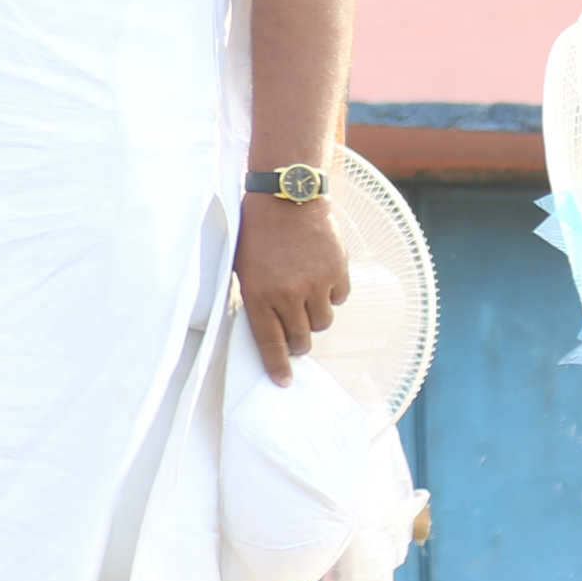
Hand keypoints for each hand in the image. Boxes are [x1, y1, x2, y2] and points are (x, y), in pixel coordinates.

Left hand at [233, 191, 349, 383]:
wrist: (286, 198)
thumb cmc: (257, 233)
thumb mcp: (242, 267)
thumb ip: (256, 298)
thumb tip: (269, 331)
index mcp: (258, 294)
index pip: (270, 342)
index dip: (278, 365)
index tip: (284, 382)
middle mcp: (288, 294)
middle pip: (302, 339)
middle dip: (299, 343)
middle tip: (296, 335)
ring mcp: (316, 284)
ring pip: (323, 322)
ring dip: (314, 316)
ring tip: (304, 296)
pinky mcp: (337, 272)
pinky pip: (339, 298)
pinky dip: (331, 293)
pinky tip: (319, 275)